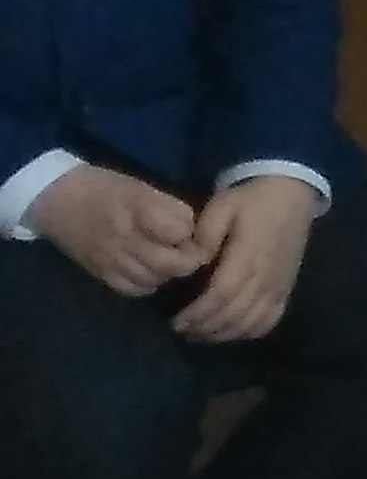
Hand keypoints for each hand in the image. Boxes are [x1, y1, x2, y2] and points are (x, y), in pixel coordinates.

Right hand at [30, 166, 206, 298]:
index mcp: (138, 209)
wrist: (57, 200)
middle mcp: (124, 238)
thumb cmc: (105, 188)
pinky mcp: (100, 274)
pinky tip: (148, 270)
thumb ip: (171, 209)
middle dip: (189, 259)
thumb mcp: (142, 188)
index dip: (194, 232)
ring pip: (156, 279)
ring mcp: (111, 260)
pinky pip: (134, 290)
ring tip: (168, 258)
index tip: (195, 229)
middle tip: (189, 250)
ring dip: (169, 272)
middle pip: (172, 263)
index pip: (181, 231)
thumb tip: (196, 232)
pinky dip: (147, 283)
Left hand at [169, 177, 314, 342]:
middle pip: (234, 314)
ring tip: (201, 333)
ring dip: (224, 333)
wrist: (293, 194)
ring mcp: (279, 285)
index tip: (176, 321)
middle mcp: (266, 277)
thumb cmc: (252, 200)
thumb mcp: (222, 206)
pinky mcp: (286, 288)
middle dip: (205, 327)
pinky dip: (249, 331)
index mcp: (248, 256)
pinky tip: (231, 330)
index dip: (198, 313)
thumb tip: (193, 260)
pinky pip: (270, 320)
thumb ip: (205, 234)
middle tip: (182, 330)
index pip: (221, 295)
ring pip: (251, 322)